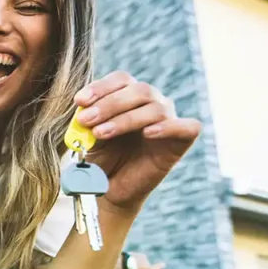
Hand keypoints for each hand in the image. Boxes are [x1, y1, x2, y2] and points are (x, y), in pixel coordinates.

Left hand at [73, 72, 200, 211]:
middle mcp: (151, 102)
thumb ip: (87, 122)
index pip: (121, 80)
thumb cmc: (102, 158)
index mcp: (129, 95)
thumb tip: (84, 111)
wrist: (111, 188)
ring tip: (100, 133)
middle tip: (86, 120)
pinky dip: (168, 127)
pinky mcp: (181, 142)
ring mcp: (168, 120)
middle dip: (109, 104)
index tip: (79, 101)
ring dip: (125, 119)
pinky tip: (148, 133)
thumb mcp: (88, 137)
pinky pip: (187, 127)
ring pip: (155, 108)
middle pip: (139, 90)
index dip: (101, 87)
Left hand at [122, 252, 169, 268]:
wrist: (121, 266)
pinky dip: (132, 259)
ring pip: (141, 263)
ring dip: (135, 263)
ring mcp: (147, 263)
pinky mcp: (143, 256)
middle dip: (160, 267)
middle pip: (157, 268)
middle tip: (163, 265)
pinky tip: (127, 260)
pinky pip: (137, 258)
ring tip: (126, 265)